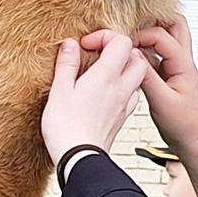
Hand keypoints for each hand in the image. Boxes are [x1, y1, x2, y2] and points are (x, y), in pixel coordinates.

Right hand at [41, 35, 148, 165]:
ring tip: (103, 72)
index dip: (105, 36)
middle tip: (100, 55)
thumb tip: (71, 44)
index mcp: (106, 76)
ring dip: (125, 69)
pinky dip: (124, 88)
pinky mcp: (122, 118)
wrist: (80, 160)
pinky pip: (132, 96)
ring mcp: (124, 104)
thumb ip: (67, 64)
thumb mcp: (59, 90)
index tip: (87, 45)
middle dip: (121, 51)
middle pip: (136, 57)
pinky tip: (107, 93)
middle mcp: (120, 88)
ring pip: (137, 77)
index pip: (122, 42)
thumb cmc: (66, 128)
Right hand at [125, 18, 197, 196]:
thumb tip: (130, 56)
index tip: (121, 44)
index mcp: (183, 64)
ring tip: (127, 40)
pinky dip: (145, 52)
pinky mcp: (169, 77)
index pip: (160, 35)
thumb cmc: (184, 126)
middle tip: (131, 24)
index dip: (139, 35)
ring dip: (149, 36)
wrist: (194, 142)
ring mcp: (176, 68)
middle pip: (173, 25)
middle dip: (153, 20)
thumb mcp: (161, 101)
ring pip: (166, 39)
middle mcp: (182, 61)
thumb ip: (146, 77)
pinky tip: (130, 62)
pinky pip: (157, 56)